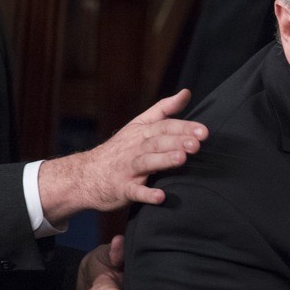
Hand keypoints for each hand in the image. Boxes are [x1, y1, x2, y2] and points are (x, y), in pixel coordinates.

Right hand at [39, 89, 207, 225]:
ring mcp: (127, 168)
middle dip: (176, 142)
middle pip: (157, 142)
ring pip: (146, 162)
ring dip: (163, 160)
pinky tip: (160, 197)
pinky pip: (134, 191)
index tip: (204, 131)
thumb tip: (186, 92)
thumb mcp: (140, 124)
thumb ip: (164, 109)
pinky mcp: (122, 188)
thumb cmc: (121, 148)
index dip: (184, 128)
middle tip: (195, 144)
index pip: (165, 126)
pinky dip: (146, 194)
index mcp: (142, 132)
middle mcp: (135, 148)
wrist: (86, 174)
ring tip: (181, 159)